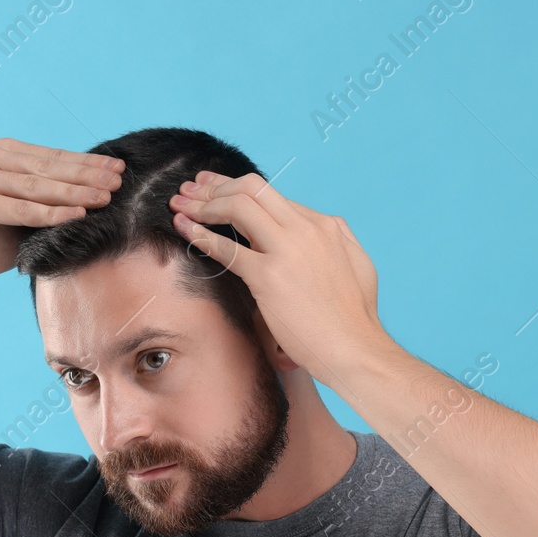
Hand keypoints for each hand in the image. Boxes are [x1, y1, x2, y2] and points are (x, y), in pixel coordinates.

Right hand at [0, 138, 123, 294]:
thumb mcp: (26, 212)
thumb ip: (50, 195)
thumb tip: (99, 184)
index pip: (48, 157)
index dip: (84, 162)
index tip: (117, 167)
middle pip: (45, 168)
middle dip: (85, 174)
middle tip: (117, 181)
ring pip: (36, 187)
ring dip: (74, 193)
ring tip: (104, 198)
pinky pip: (22, 209)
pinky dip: (52, 214)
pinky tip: (78, 215)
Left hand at [168, 170, 388, 386]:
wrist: (355, 350)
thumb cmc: (354, 319)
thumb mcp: (358, 264)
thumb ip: (339, 240)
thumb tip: (326, 226)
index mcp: (326, 225)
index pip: (272, 196)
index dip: (237, 189)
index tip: (214, 189)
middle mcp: (306, 230)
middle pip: (252, 188)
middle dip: (215, 186)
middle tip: (189, 189)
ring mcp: (287, 250)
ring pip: (237, 206)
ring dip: (203, 204)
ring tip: (179, 205)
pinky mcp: (269, 277)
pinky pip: (227, 248)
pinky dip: (200, 235)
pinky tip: (184, 229)